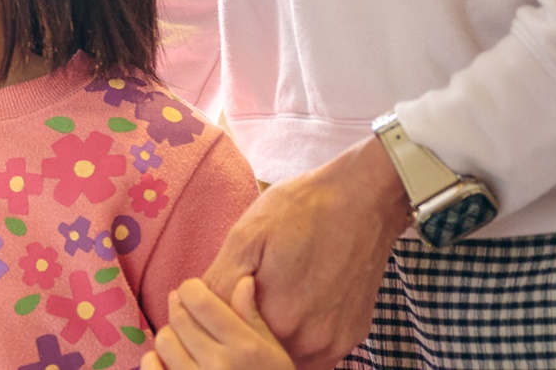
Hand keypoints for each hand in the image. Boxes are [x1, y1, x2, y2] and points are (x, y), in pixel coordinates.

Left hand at [144, 277, 292, 369]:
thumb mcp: (274, 354)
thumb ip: (253, 318)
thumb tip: (242, 280)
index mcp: (245, 347)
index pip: (199, 300)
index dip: (191, 288)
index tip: (195, 291)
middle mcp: (218, 364)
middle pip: (178, 317)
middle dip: (180, 308)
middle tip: (188, 312)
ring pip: (163, 339)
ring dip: (170, 334)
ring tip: (184, 340)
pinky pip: (152, 366)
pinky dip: (155, 359)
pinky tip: (168, 360)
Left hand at [200, 136, 407, 368]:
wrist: (363, 201)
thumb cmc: (300, 211)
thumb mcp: (246, 237)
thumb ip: (219, 281)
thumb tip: (192, 308)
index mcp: (278, 318)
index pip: (228, 342)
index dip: (210, 326)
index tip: (206, 305)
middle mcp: (309, 341)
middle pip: (257, 356)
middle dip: (238, 336)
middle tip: (231, 304)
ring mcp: (334, 342)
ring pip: (285, 358)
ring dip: (267, 343)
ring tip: (260, 307)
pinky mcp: (351, 337)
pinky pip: (314, 355)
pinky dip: (295, 342)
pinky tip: (287, 313)